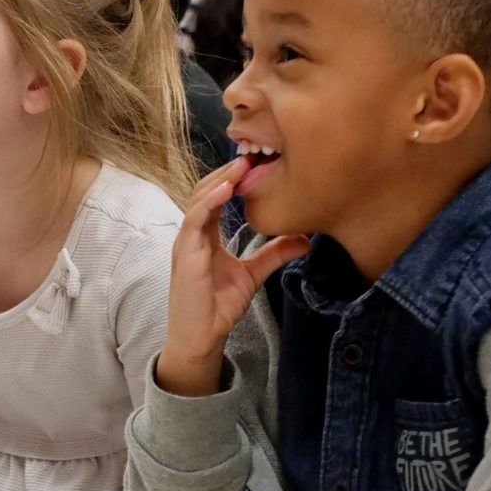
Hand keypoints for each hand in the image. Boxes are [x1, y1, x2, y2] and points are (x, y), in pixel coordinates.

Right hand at [157, 161, 310, 397]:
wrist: (202, 335)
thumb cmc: (218, 306)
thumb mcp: (253, 273)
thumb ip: (274, 254)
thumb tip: (304, 239)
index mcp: (205, 234)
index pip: (216, 196)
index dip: (233, 177)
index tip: (256, 163)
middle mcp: (194, 233)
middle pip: (206, 190)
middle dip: (227, 170)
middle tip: (252, 154)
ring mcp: (187, 241)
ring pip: (199, 199)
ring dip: (219, 179)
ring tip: (241, 165)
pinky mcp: (186, 253)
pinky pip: (194, 220)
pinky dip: (209, 202)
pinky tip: (225, 189)